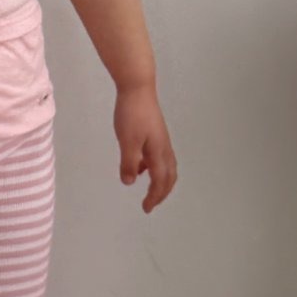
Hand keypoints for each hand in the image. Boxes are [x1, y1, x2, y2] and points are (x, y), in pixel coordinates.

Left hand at [114, 83, 176, 212]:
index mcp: (158, 152)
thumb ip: (129, 163)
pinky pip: (159, 157)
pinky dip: (153, 167)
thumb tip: (130, 182)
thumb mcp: (127, 142)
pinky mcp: (156, 133)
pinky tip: (140, 166)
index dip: (154, 197)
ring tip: (149, 190)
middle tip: (150, 204)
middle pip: (169, 176)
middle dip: (162, 193)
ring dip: (160, 181)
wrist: (137, 88)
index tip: (146, 208)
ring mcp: (161, 139)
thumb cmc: (132, 114)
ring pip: (166, 167)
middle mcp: (164, 148)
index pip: (160, 181)